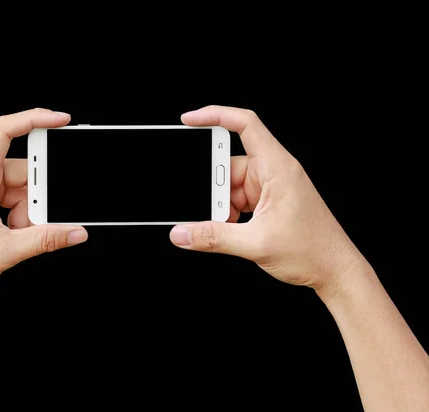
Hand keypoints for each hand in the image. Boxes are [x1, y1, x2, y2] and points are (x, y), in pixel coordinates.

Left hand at [0, 108, 87, 303]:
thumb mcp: (3, 251)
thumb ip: (45, 239)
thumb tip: (75, 232)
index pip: (6, 130)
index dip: (36, 119)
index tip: (62, 121)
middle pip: (21, 170)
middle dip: (37, 195)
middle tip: (42, 219)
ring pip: (18, 189)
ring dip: (27, 212)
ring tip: (20, 236)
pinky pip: (9, 199)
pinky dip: (19, 217)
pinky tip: (15, 236)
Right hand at [170, 105, 361, 298]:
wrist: (335, 271)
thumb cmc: (313, 251)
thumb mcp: (255, 244)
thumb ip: (213, 237)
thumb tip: (182, 233)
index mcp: (277, 167)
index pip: (245, 124)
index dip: (215, 115)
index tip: (189, 120)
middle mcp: (274, 172)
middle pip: (229, 163)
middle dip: (213, 185)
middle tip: (204, 206)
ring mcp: (270, 187)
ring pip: (230, 186)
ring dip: (220, 205)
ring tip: (221, 227)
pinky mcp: (267, 202)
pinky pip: (237, 199)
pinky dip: (227, 213)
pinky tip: (228, 229)